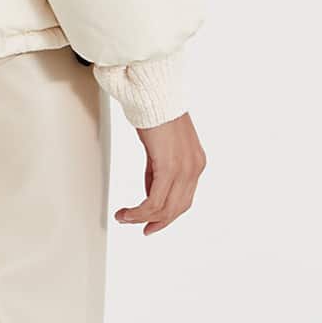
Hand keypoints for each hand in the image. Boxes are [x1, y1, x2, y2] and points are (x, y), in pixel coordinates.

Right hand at [114, 113, 205, 237]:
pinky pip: (154, 201)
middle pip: (177, 208)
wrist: (156, 95)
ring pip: (165, 208)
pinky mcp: (169, 167)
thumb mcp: (162, 148)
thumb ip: (159, 170)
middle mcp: (195, 168)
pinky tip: (127, 212)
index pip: (184, 199)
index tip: (151, 224)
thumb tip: (150, 190)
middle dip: (156, 222)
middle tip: (139, 227)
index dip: (167, 216)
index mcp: (196, 163)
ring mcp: (185, 169)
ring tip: (124, 218)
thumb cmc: (156, 114)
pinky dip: (139, 211)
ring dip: (142, 218)